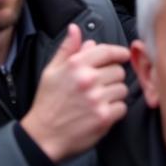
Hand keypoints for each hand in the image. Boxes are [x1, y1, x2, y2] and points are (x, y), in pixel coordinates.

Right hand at [20, 24, 129, 162]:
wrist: (43, 136)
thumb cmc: (47, 103)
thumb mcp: (51, 71)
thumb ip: (67, 49)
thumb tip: (75, 29)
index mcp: (76, 65)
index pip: (106, 51)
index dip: (118, 52)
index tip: (122, 55)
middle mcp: (88, 79)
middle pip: (118, 71)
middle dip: (112, 77)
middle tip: (100, 85)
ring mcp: (97, 98)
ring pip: (122, 89)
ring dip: (114, 94)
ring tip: (99, 99)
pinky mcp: (104, 117)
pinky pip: (122, 107)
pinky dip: (115, 110)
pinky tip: (101, 111)